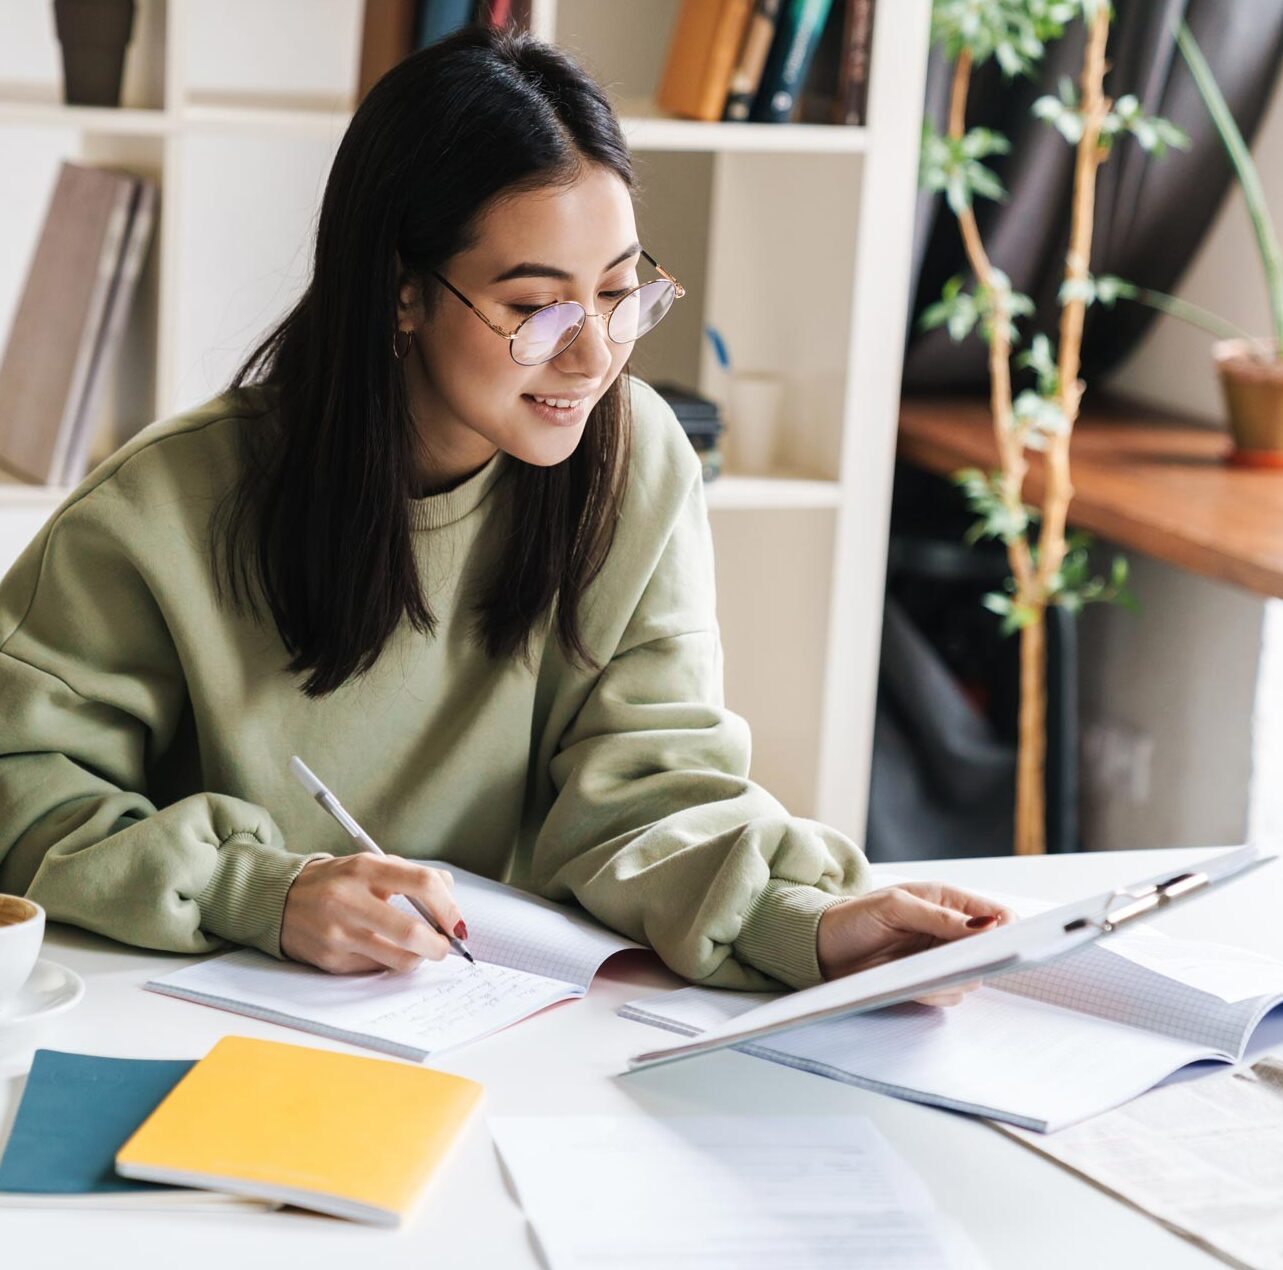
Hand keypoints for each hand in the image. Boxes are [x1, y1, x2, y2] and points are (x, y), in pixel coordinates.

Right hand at [280, 855, 463, 974]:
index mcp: (365, 869)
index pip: (423, 884)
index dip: (449, 907)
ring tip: (419, 951)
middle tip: (445, 946)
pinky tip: (385, 952)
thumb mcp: (369, 864)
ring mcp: (338, 933)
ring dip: (419, 959)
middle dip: (439, 945)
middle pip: (412, 932)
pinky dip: (390, 963)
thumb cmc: (336, 882)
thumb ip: (410, 874)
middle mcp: (350, 900)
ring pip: (398, 959)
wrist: (279, 900)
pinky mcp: (330, 959)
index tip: (457, 923)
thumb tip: (449, 894)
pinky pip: (375, 969)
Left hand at [816, 881, 1015, 1005]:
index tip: (1004, 945)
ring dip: (953, 978)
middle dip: (977, 959)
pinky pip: (949, 996)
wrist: (821, 949)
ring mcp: (938, 959)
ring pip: (971, 978)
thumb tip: (985, 925)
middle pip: (989, 951)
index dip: (1007, 930)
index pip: (997, 915)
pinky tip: (911, 984)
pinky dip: (935, 994)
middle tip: (954, 962)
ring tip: (921, 971)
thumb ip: (940, 917)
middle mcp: (947, 931)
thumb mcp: (896, 907)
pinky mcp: (925, 983)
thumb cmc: (854, 917)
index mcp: (946, 901)